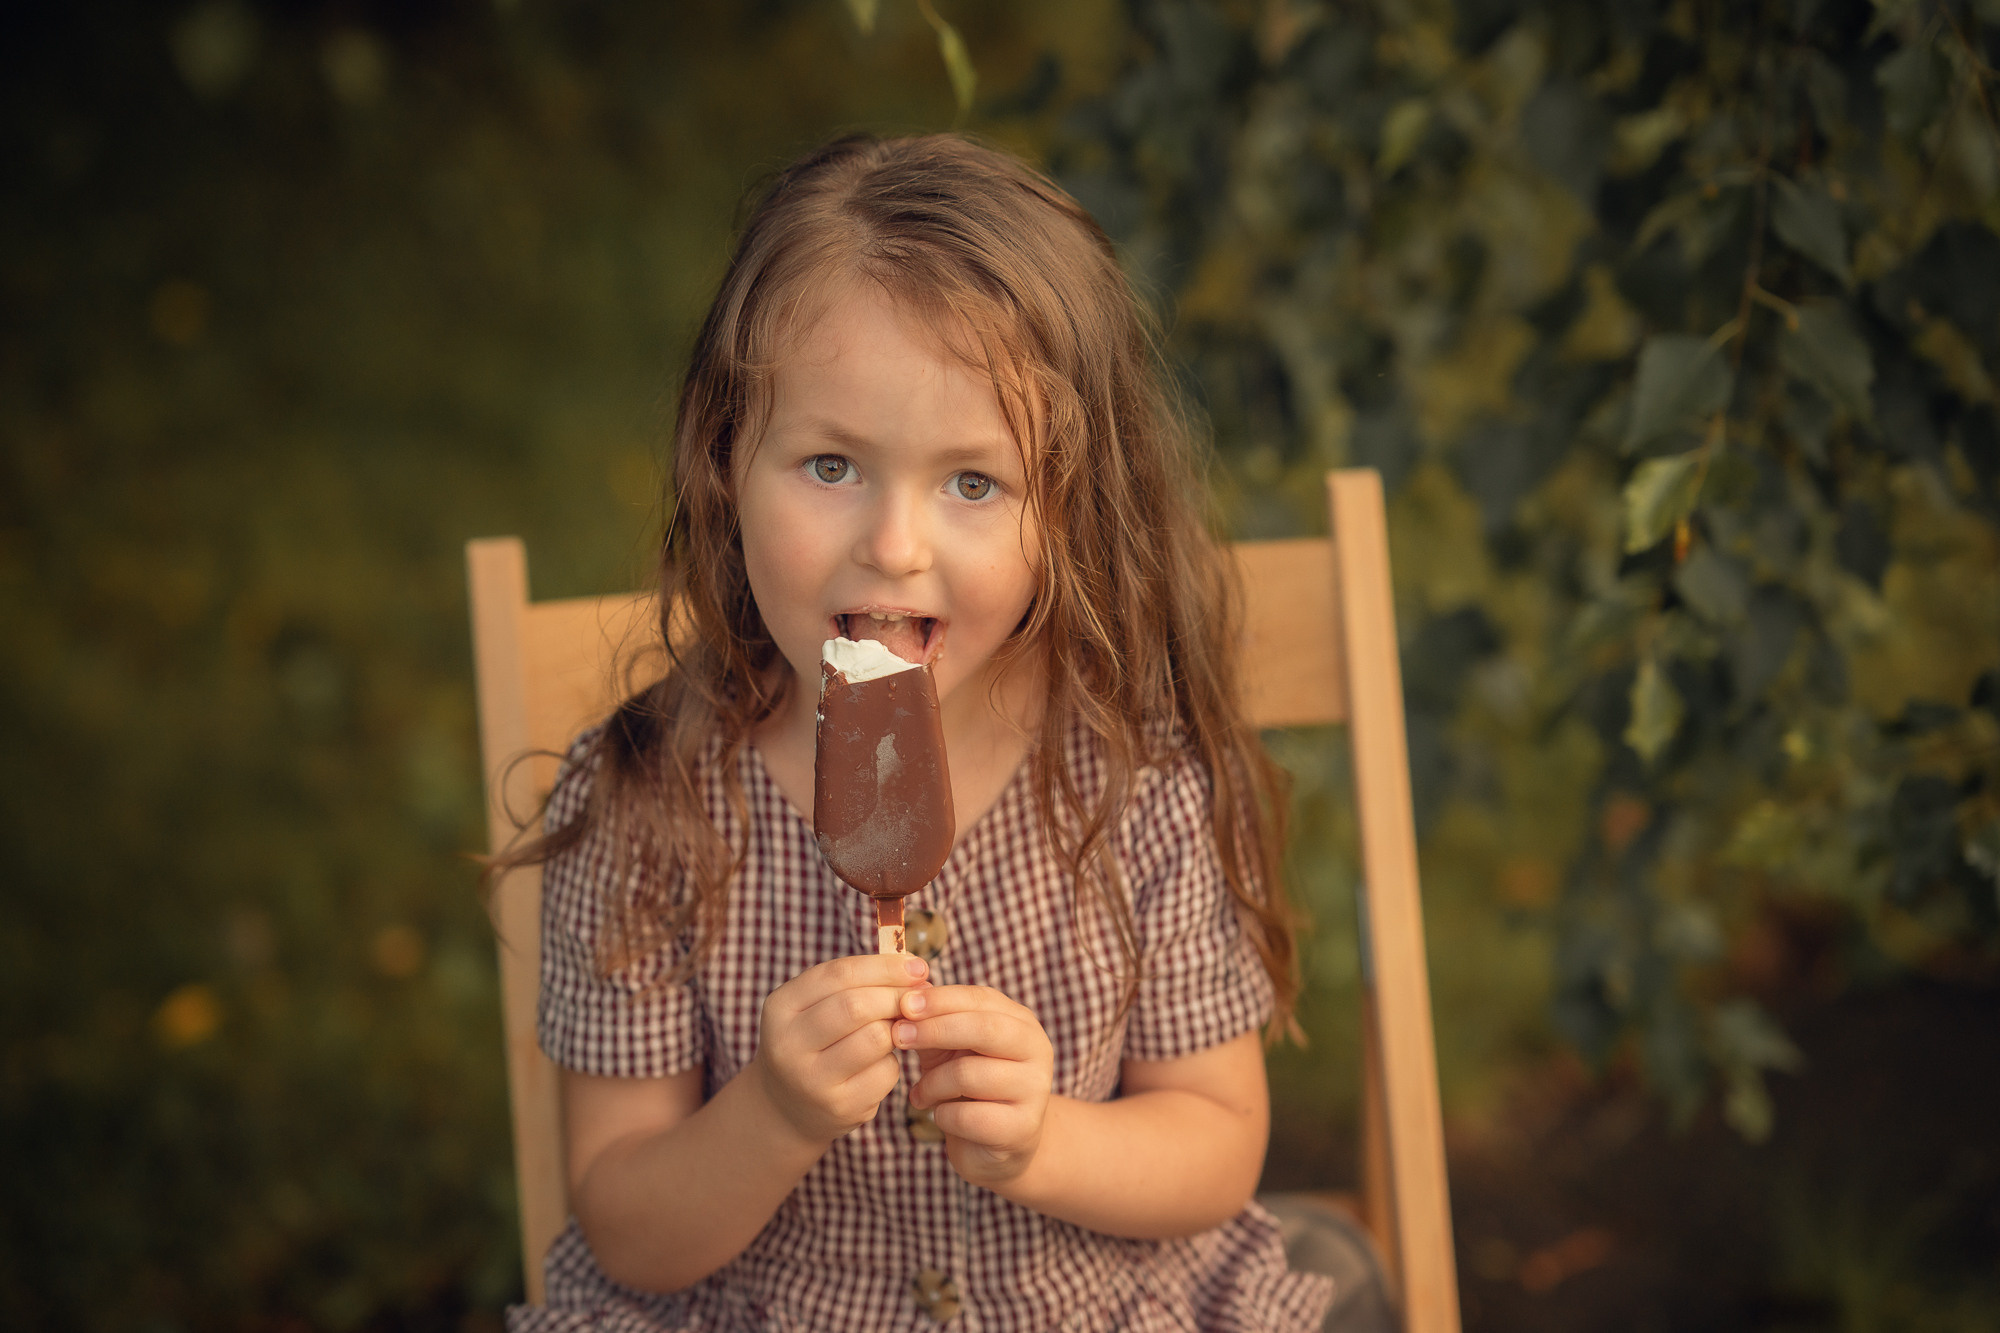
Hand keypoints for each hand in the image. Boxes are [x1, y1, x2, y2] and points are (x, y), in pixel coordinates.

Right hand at [753, 953, 929, 1145]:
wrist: (789, 1109)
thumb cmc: (814, 1042)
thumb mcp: (815, 1006)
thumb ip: (855, 983)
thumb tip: (913, 969)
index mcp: (780, 1008)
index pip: (839, 975)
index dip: (884, 967)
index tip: (917, 966)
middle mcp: (788, 1045)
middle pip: (857, 1006)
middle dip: (896, 995)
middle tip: (919, 995)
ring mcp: (813, 1080)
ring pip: (876, 1038)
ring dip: (896, 1028)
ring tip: (895, 1028)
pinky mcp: (840, 1107)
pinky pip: (886, 1072)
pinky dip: (892, 1062)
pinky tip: (879, 1064)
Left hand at [893, 985, 1054, 1188]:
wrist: (999, 1144)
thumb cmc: (970, 1087)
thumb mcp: (951, 1049)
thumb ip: (933, 1024)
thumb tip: (904, 999)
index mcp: (1022, 1023)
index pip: (982, 999)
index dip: (941, 1000)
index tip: (903, 1004)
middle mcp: (1037, 1051)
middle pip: (983, 1029)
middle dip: (934, 1030)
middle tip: (899, 1036)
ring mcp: (1034, 1090)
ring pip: (969, 1074)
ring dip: (932, 1083)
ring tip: (919, 1094)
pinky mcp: (1022, 1128)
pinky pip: (967, 1116)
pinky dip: (942, 1115)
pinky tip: (938, 1116)